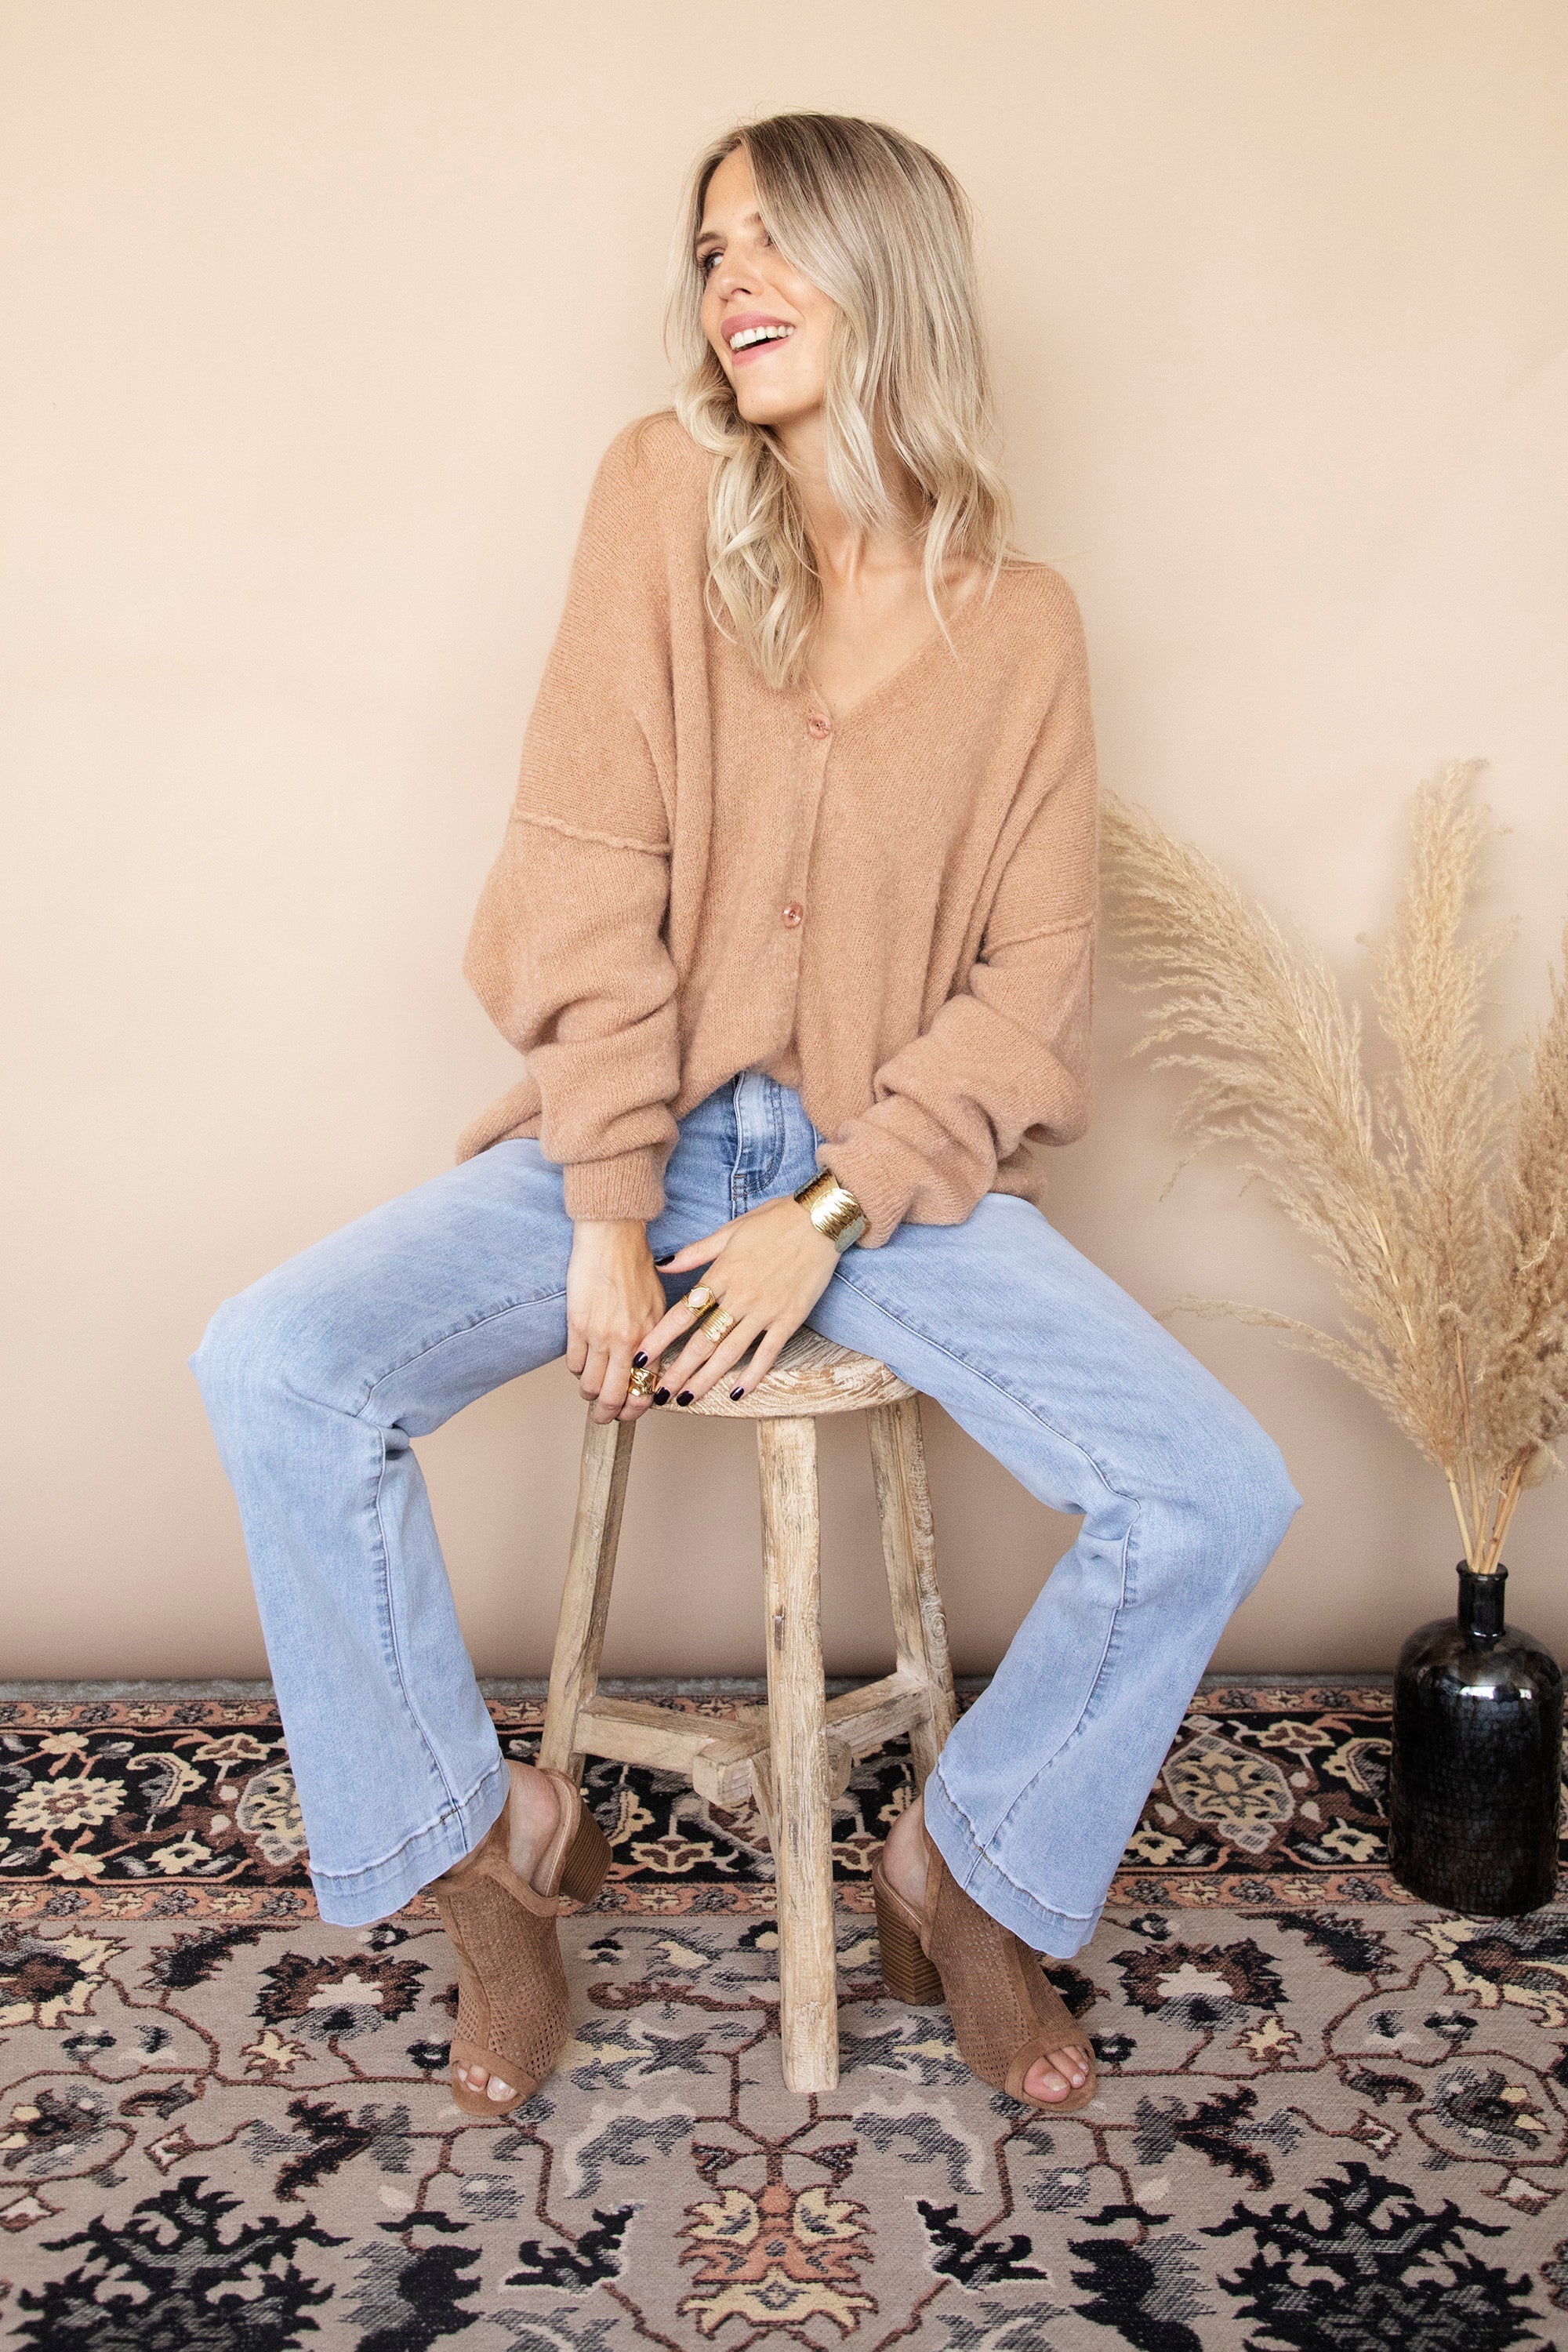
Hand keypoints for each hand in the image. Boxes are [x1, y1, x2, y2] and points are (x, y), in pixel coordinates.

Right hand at [566, 1220, 668, 1425]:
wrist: (612, 1238)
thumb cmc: (636, 1267)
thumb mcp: (658, 1304)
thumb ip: (653, 1336)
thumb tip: (648, 1366)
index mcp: (650, 1336)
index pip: (644, 1387)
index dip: (636, 1409)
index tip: (630, 1413)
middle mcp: (626, 1340)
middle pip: (612, 1396)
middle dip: (607, 1414)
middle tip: (604, 1417)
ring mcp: (599, 1334)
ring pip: (589, 1384)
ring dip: (588, 1393)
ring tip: (590, 1390)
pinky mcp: (576, 1325)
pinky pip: (573, 1363)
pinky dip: (576, 1369)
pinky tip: (581, 1363)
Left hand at [634, 1193, 839, 1405]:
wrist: (820, 1220)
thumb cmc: (774, 1221)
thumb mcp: (729, 1231)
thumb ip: (695, 1252)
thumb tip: (662, 1264)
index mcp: (722, 1274)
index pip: (683, 1313)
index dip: (660, 1337)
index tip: (641, 1356)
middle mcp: (740, 1297)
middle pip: (702, 1341)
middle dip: (678, 1370)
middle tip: (659, 1393)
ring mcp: (766, 1311)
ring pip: (731, 1352)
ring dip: (707, 1379)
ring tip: (689, 1398)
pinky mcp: (789, 1319)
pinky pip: (768, 1353)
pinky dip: (754, 1374)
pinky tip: (738, 1392)